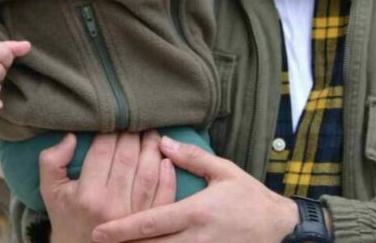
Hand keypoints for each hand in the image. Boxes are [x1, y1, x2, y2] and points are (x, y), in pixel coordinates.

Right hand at [42, 131, 175, 242]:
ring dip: (153, 148)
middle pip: (128, 157)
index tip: (114, 119)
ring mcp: (134, 216)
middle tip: (136, 120)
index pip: (104, 150)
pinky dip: (168, 174)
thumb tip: (71, 136)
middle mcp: (112, 205)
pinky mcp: (150, 223)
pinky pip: (164, 194)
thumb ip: (51, 161)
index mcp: (87, 194)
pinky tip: (165, 158)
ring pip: (148, 172)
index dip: (111, 130)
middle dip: (133, 134)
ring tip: (151, 132)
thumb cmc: (66, 216)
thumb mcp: (50, 190)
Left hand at [91, 136, 298, 242]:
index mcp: (195, 212)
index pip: (151, 222)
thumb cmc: (249, 196)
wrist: (279, 227)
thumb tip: (162, 142)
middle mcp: (196, 238)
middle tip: (96, 241)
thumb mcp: (224, 171)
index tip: (99, 230)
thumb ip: (192, 157)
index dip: (122, 228)